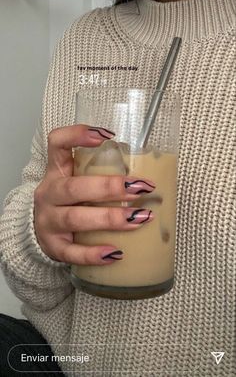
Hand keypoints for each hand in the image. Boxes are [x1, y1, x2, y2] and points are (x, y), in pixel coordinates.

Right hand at [34, 124, 154, 264]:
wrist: (40, 231)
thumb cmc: (70, 201)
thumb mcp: (77, 180)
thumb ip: (101, 172)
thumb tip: (150, 172)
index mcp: (56, 171)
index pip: (57, 143)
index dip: (77, 135)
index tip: (107, 135)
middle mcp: (49, 193)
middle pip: (74, 187)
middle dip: (110, 187)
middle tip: (141, 188)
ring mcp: (48, 221)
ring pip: (75, 218)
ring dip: (110, 218)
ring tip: (139, 218)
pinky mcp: (53, 246)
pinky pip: (71, 253)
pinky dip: (94, 254)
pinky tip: (116, 253)